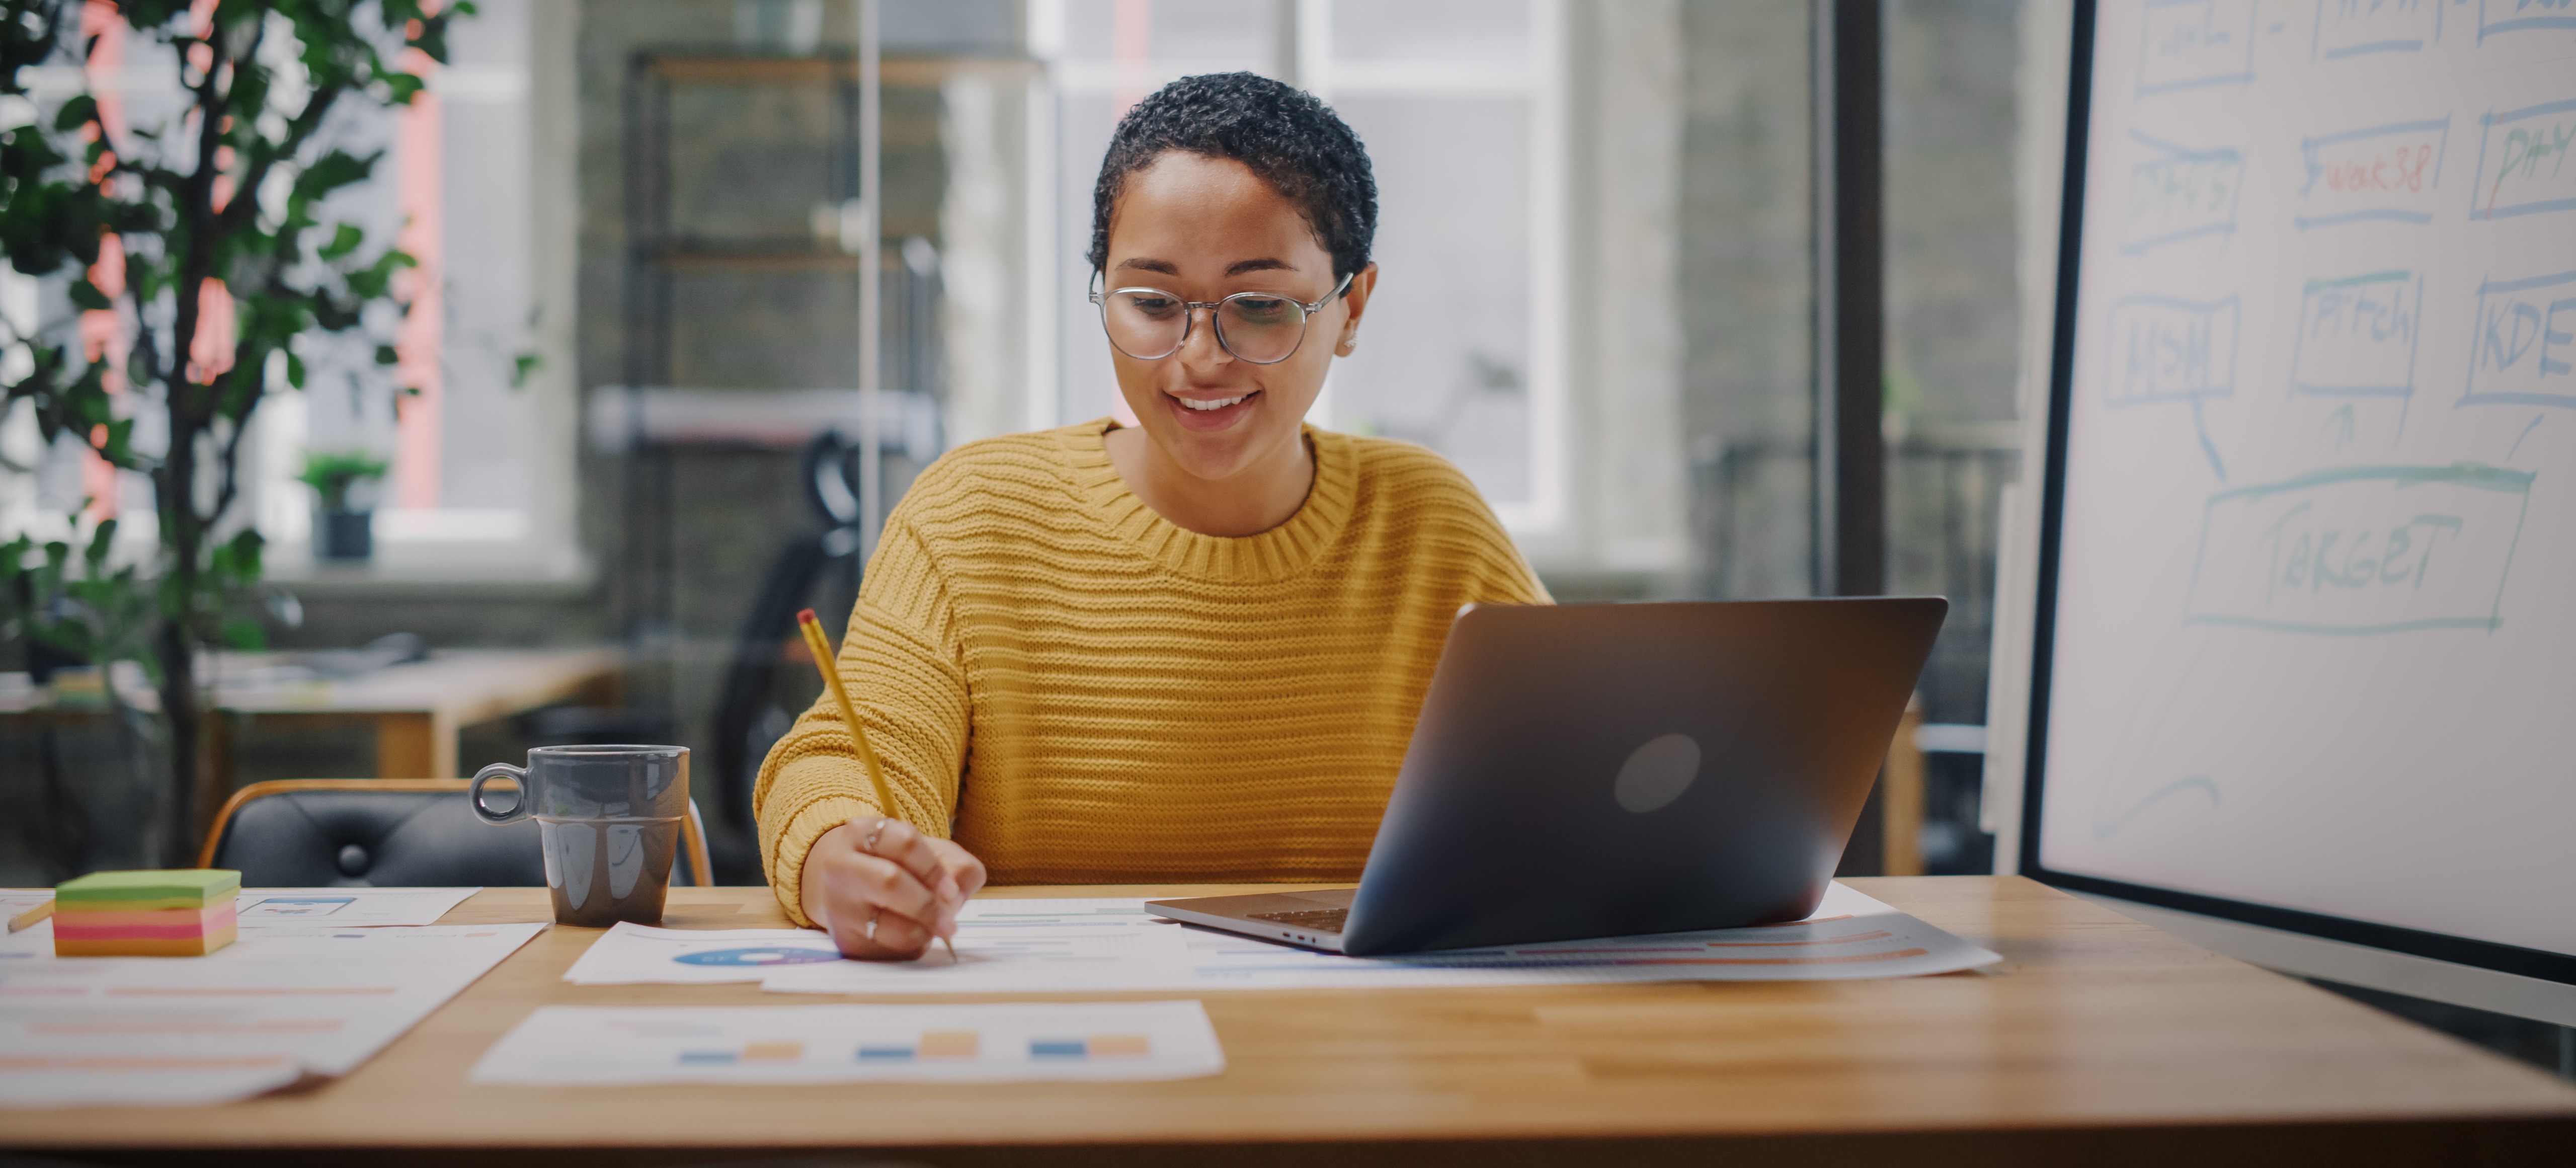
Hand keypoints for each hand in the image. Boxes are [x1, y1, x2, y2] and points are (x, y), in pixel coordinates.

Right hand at [800, 816, 988, 960]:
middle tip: (949, 922)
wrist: (851, 889)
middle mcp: (841, 865)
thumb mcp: (931, 853)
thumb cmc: (899, 867)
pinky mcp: (844, 940)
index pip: (905, 843)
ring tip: (932, 928)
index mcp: (861, 833)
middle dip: (928, 906)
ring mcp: (838, 905)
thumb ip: (957, 866)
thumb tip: (954, 899)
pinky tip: (913, 937)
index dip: (934, 869)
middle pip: (890, 883)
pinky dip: (910, 948)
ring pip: (886, 924)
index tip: (951, 891)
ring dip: (921, 931)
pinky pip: (886, 951)